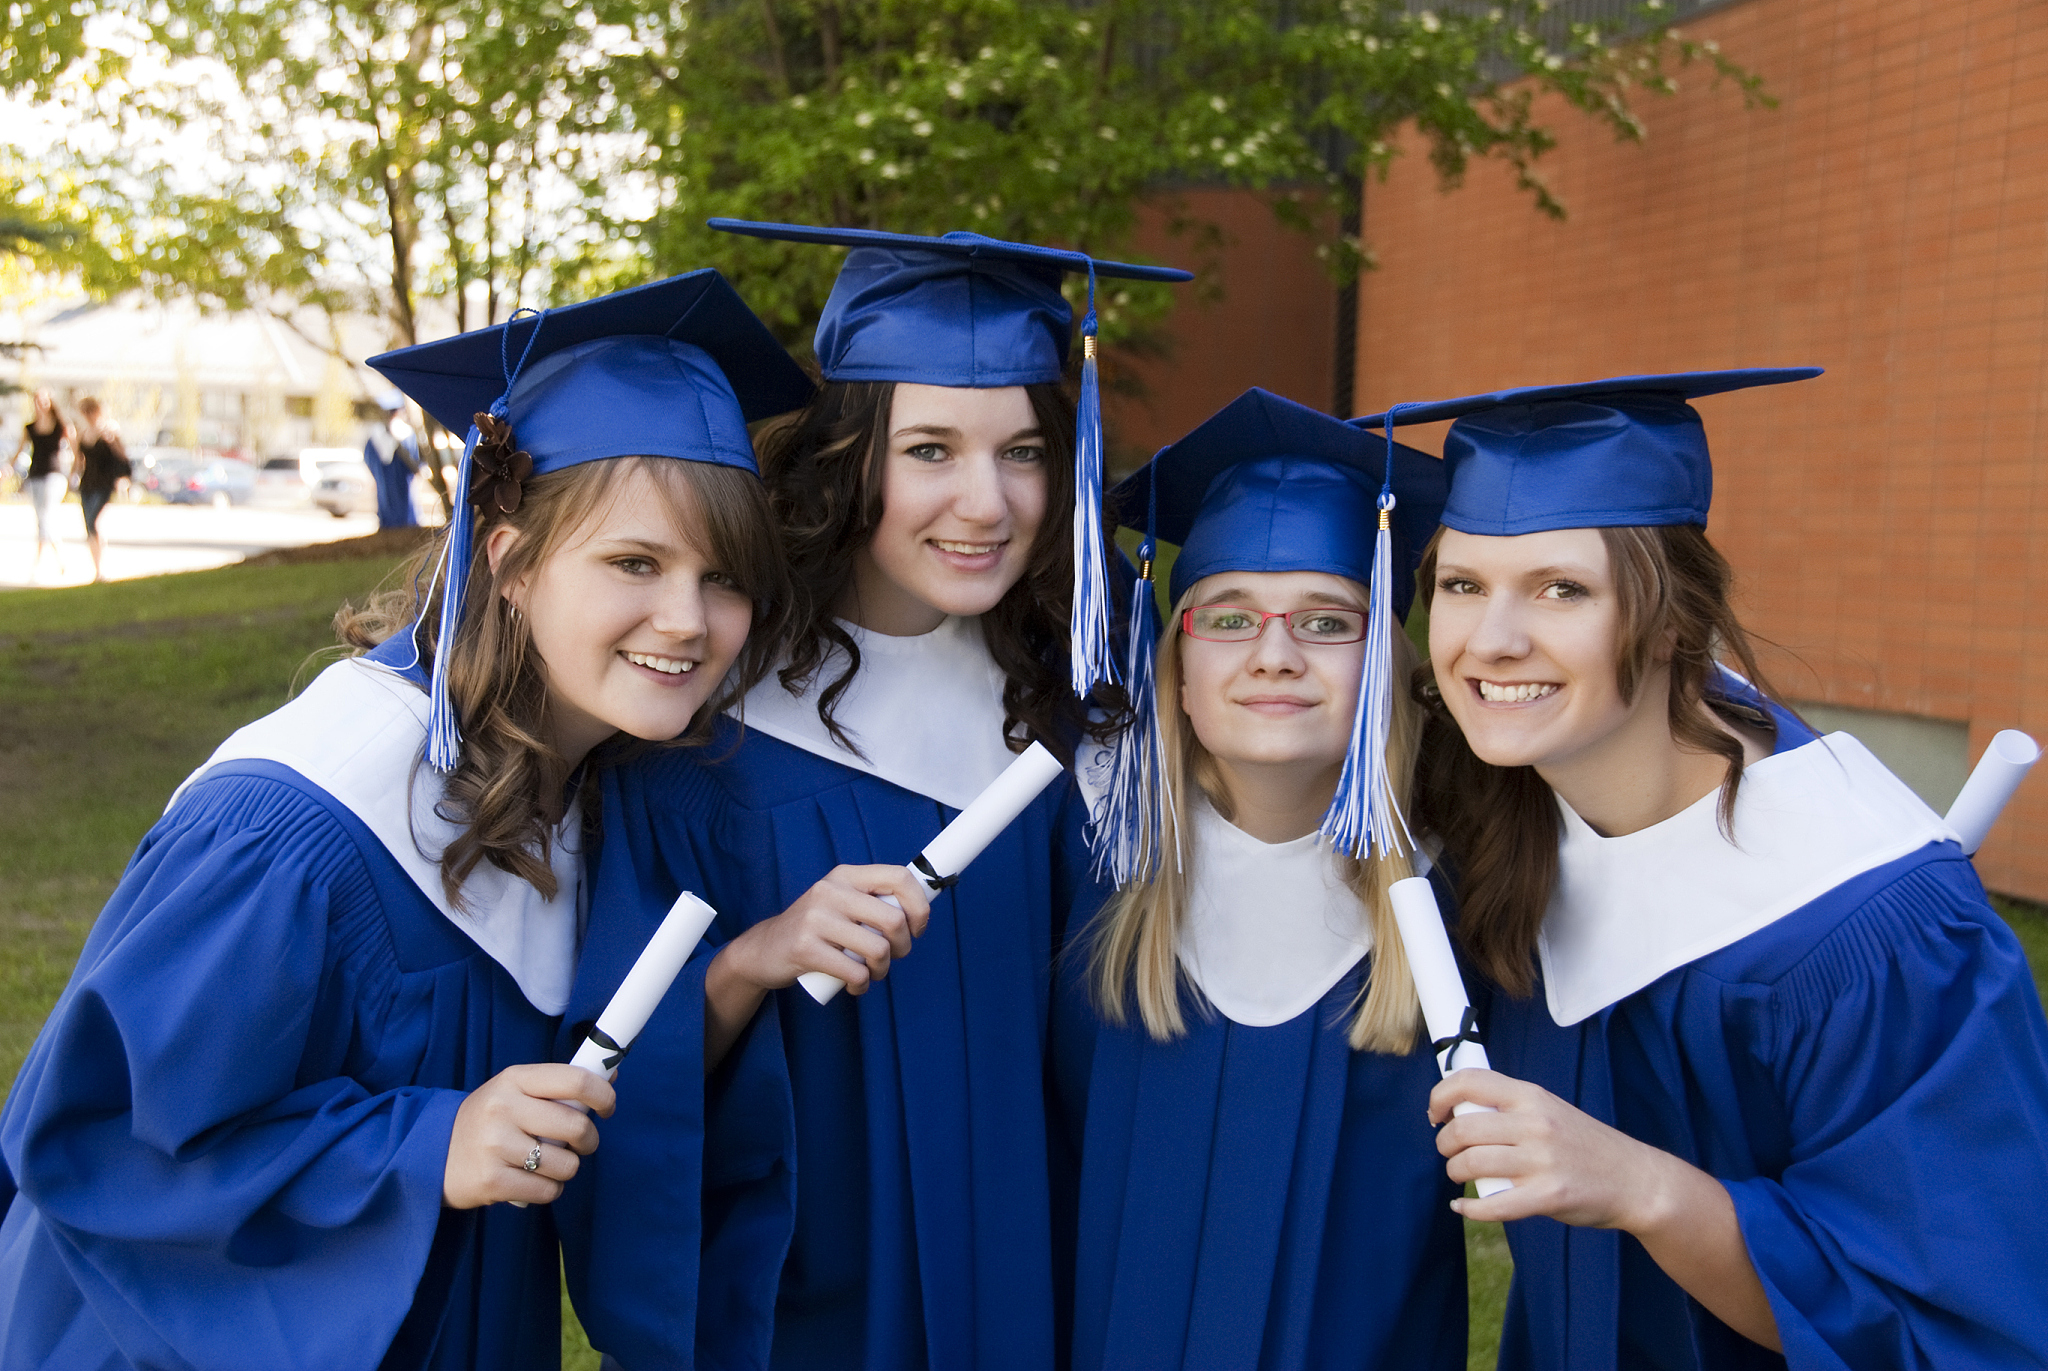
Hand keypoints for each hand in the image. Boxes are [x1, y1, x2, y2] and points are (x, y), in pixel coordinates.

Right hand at [442, 1063, 616, 1208]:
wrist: (432, 1153)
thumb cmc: (490, 1119)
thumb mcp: (516, 1091)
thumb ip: (559, 1084)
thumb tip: (611, 1074)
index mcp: (515, 1079)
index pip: (575, 1080)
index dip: (603, 1095)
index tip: (608, 1107)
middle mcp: (503, 1108)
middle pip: (577, 1126)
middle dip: (589, 1140)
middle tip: (580, 1143)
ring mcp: (495, 1145)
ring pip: (566, 1164)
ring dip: (566, 1168)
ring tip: (547, 1163)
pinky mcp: (492, 1182)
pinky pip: (548, 1191)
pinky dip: (549, 1189)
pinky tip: (533, 1181)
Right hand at [701, 865, 933, 1068]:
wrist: (762, 950)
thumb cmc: (815, 929)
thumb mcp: (840, 903)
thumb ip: (872, 902)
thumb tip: (920, 910)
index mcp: (845, 875)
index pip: (899, 877)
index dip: (919, 905)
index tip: (917, 927)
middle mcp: (831, 891)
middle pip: (894, 919)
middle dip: (903, 947)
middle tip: (893, 956)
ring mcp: (816, 919)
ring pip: (878, 949)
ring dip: (882, 970)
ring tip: (870, 972)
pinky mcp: (805, 948)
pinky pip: (855, 972)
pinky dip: (862, 984)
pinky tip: (854, 984)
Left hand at [1430, 1068, 1781, 1349]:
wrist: (1636, 1180)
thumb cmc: (1586, 1145)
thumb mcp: (1550, 1110)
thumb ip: (1511, 1107)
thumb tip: (1458, 1108)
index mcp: (1532, 1096)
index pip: (1469, 1081)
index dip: (1440, 1096)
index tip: (1435, 1114)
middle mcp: (1535, 1124)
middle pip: (1462, 1128)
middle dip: (1444, 1143)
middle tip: (1449, 1152)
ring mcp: (1541, 1161)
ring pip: (1471, 1164)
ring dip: (1455, 1172)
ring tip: (1461, 1175)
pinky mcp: (1548, 1196)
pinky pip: (1492, 1205)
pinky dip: (1469, 1209)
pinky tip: (1464, 1206)